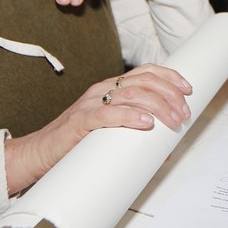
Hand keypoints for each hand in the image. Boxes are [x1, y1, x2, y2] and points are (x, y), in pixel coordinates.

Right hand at [3, 65, 191, 194]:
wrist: (39, 154)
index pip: (145, 72)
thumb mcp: (110, 133)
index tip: (188, 89)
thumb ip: (135, 136)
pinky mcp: (80, 122)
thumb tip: (164, 150)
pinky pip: (107, 114)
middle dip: (169, 95)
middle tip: (184, 113)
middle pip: (143, 82)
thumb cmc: (75, 144)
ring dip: (158, 106)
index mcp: (110, 88)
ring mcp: (90, 104)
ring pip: (131, 95)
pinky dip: (130, 117)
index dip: (169, 77)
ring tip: (172, 119)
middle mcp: (101, 90)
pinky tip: (146, 124)